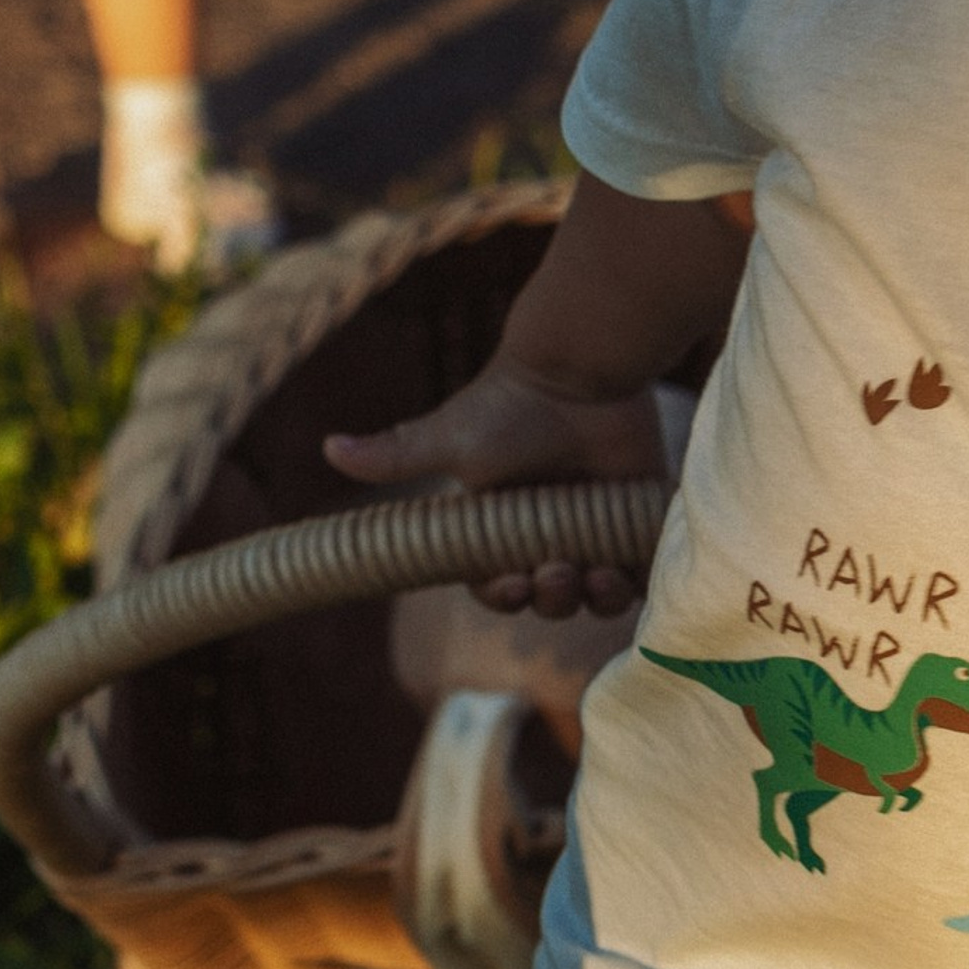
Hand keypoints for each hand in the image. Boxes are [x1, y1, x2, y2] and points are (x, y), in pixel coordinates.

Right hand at [326, 361, 666, 617]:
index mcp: (499, 523)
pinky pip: (639, 575)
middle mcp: (545, 530)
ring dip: (592, 598)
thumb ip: (394, 454)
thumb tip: (328, 446)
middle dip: (550, 598)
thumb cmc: (509, 407)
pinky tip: (621, 570)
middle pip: (547, 596)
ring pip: (593, 594)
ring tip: (594, 574)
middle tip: (556, 571)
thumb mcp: (447, 440)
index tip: (511, 582)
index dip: (502, 595)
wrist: (580, 369)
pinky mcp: (635, 517)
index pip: (495, 583)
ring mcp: (593, 525)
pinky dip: (631, 587)